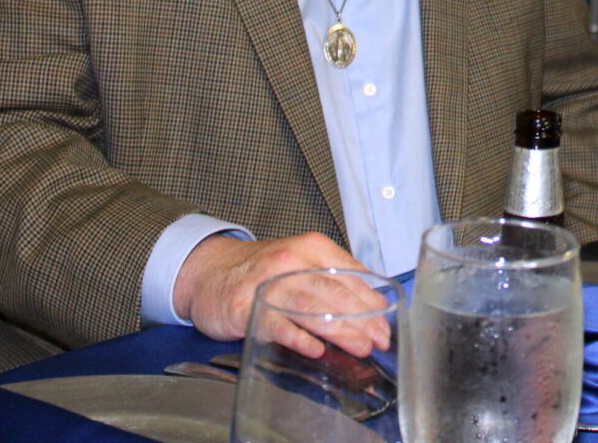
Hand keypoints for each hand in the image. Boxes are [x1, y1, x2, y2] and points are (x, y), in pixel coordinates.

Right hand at [173, 231, 388, 357]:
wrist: (210, 271)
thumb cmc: (263, 270)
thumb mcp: (300, 262)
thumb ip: (332, 277)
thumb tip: (371, 303)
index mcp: (311, 247)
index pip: (349, 274)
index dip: (370, 299)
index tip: (387, 319)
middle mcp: (292, 263)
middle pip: (334, 292)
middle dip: (362, 318)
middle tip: (380, 339)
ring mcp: (269, 285)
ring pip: (311, 308)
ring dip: (340, 329)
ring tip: (359, 346)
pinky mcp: (247, 308)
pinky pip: (278, 325)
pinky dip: (299, 338)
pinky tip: (316, 350)